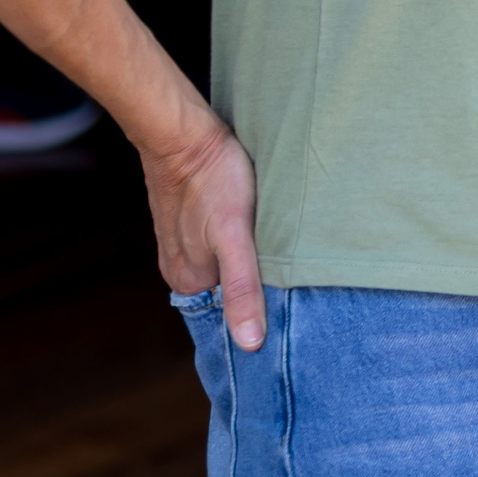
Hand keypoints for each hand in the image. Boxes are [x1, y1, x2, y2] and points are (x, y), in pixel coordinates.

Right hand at [144, 110, 266, 350]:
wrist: (183, 132)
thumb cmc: (214, 179)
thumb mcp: (235, 237)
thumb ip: (243, 289)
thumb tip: (249, 344)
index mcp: (189, 281)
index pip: (230, 310)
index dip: (260, 307)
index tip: (289, 305)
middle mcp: (181, 267)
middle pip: (227, 287)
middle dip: (257, 284)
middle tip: (296, 277)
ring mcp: (183, 241)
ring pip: (225, 262)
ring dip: (249, 260)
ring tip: (280, 252)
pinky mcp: (190, 218)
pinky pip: (219, 240)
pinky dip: (239, 240)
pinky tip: (258, 229)